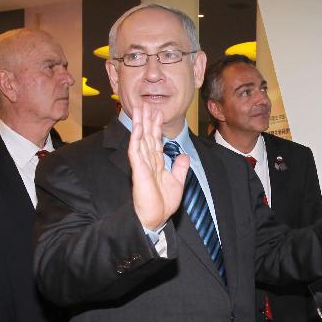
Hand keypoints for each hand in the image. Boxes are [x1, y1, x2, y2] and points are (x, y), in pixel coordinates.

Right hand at [128, 107, 189, 229]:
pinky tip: (137, 128)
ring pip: (140, 139)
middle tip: (146, 103)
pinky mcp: (138, 170)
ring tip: (140, 108)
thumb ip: (180, 168)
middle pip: (147, 136)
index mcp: (157, 164)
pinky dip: (137, 139)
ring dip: (140, 124)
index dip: (157, 126)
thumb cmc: (163, 204)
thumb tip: (184, 155)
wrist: (156, 218)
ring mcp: (142, 165)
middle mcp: (148, 161)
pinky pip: (136, 152)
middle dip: (147, 119)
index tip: (158, 112)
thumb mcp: (178, 182)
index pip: (156, 140)